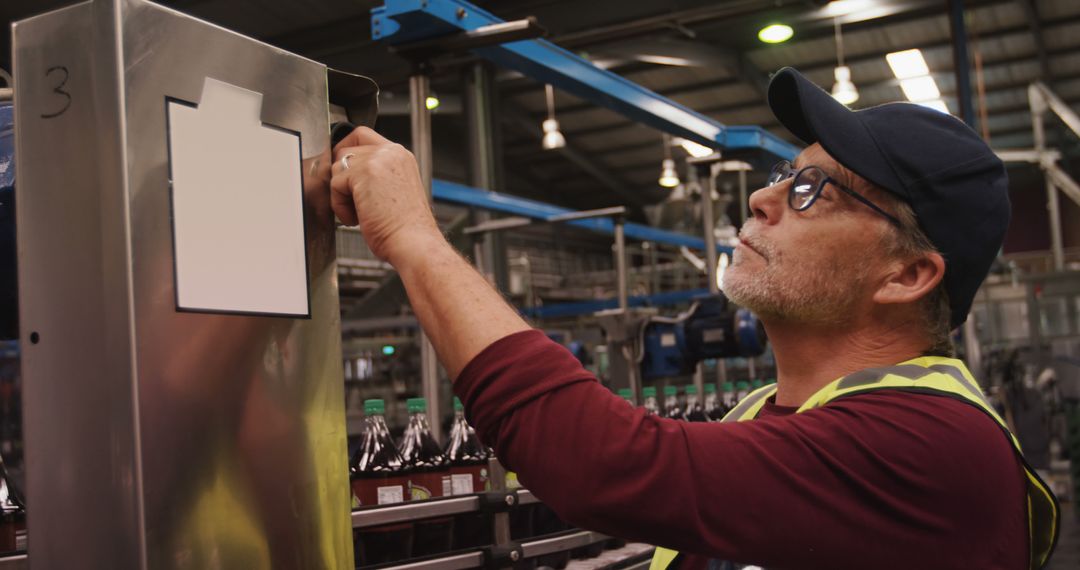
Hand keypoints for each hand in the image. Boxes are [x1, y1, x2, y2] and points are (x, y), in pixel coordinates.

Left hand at [330, 126, 442, 264]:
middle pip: (346, 149)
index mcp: (400, 156)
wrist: (414, 242)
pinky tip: (357, 218)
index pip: (363, 136)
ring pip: (338, 166)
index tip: (344, 173)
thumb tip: (348, 175)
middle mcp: (391, 152)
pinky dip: (340, 205)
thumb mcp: (394, 191)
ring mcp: (378, 160)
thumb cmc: (406, 228)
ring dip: (342, 193)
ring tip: (360, 213)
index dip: (348, 151)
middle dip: (341, 175)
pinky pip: (335, 184)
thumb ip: (375, 175)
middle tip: (350, 199)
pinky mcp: (364, 173)